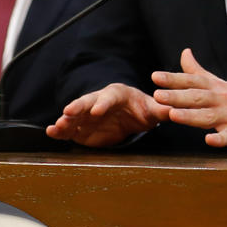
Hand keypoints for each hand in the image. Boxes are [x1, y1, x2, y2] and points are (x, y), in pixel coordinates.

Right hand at [47, 82, 168, 146]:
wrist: (130, 116)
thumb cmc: (142, 109)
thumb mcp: (153, 110)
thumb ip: (162, 110)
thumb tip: (175, 110)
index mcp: (118, 94)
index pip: (109, 97)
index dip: (103, 103)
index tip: (97, 110)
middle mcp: (99, 101)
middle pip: (87, 102)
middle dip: (78, 107)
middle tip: (68, 111)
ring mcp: (88, 115)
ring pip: (75, 116)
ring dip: (66, 120)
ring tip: (57, 125)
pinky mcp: (81, 128)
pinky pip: (69, 128)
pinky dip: (59, 130)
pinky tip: (51, 132)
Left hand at [150, 48, 226, 148]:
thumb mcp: (220, 82)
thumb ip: (198, 71)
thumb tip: (184, 53)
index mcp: (216, 88)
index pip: (193, 81)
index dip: (174, 78)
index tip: (156, 77)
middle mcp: (222, 100)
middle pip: (197, 97)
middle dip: (177, 96)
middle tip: (158, 95)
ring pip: (208, 116)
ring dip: (191, 116)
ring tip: (174, 115)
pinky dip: (220, 139)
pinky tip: (210, 140)